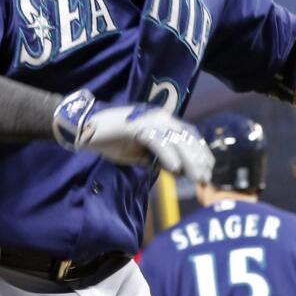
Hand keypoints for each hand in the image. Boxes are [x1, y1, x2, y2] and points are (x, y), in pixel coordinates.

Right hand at [54, 90, 213, 181]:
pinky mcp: (136, 125)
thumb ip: (156, 159)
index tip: (209, 170)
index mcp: (161, 122)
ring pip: (175, 139)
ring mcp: (148, 119)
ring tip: (196, 177)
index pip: (188, 135)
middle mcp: (159, 117)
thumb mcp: (138, 154)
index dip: (200, 152)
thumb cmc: (111, 140)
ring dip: (188, 159)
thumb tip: (178, 171)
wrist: (86, 129)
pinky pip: (157, 140)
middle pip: (186, 137)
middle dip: (199, 159)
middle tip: (206, 178)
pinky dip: (167, 154)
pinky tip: (175, 169)